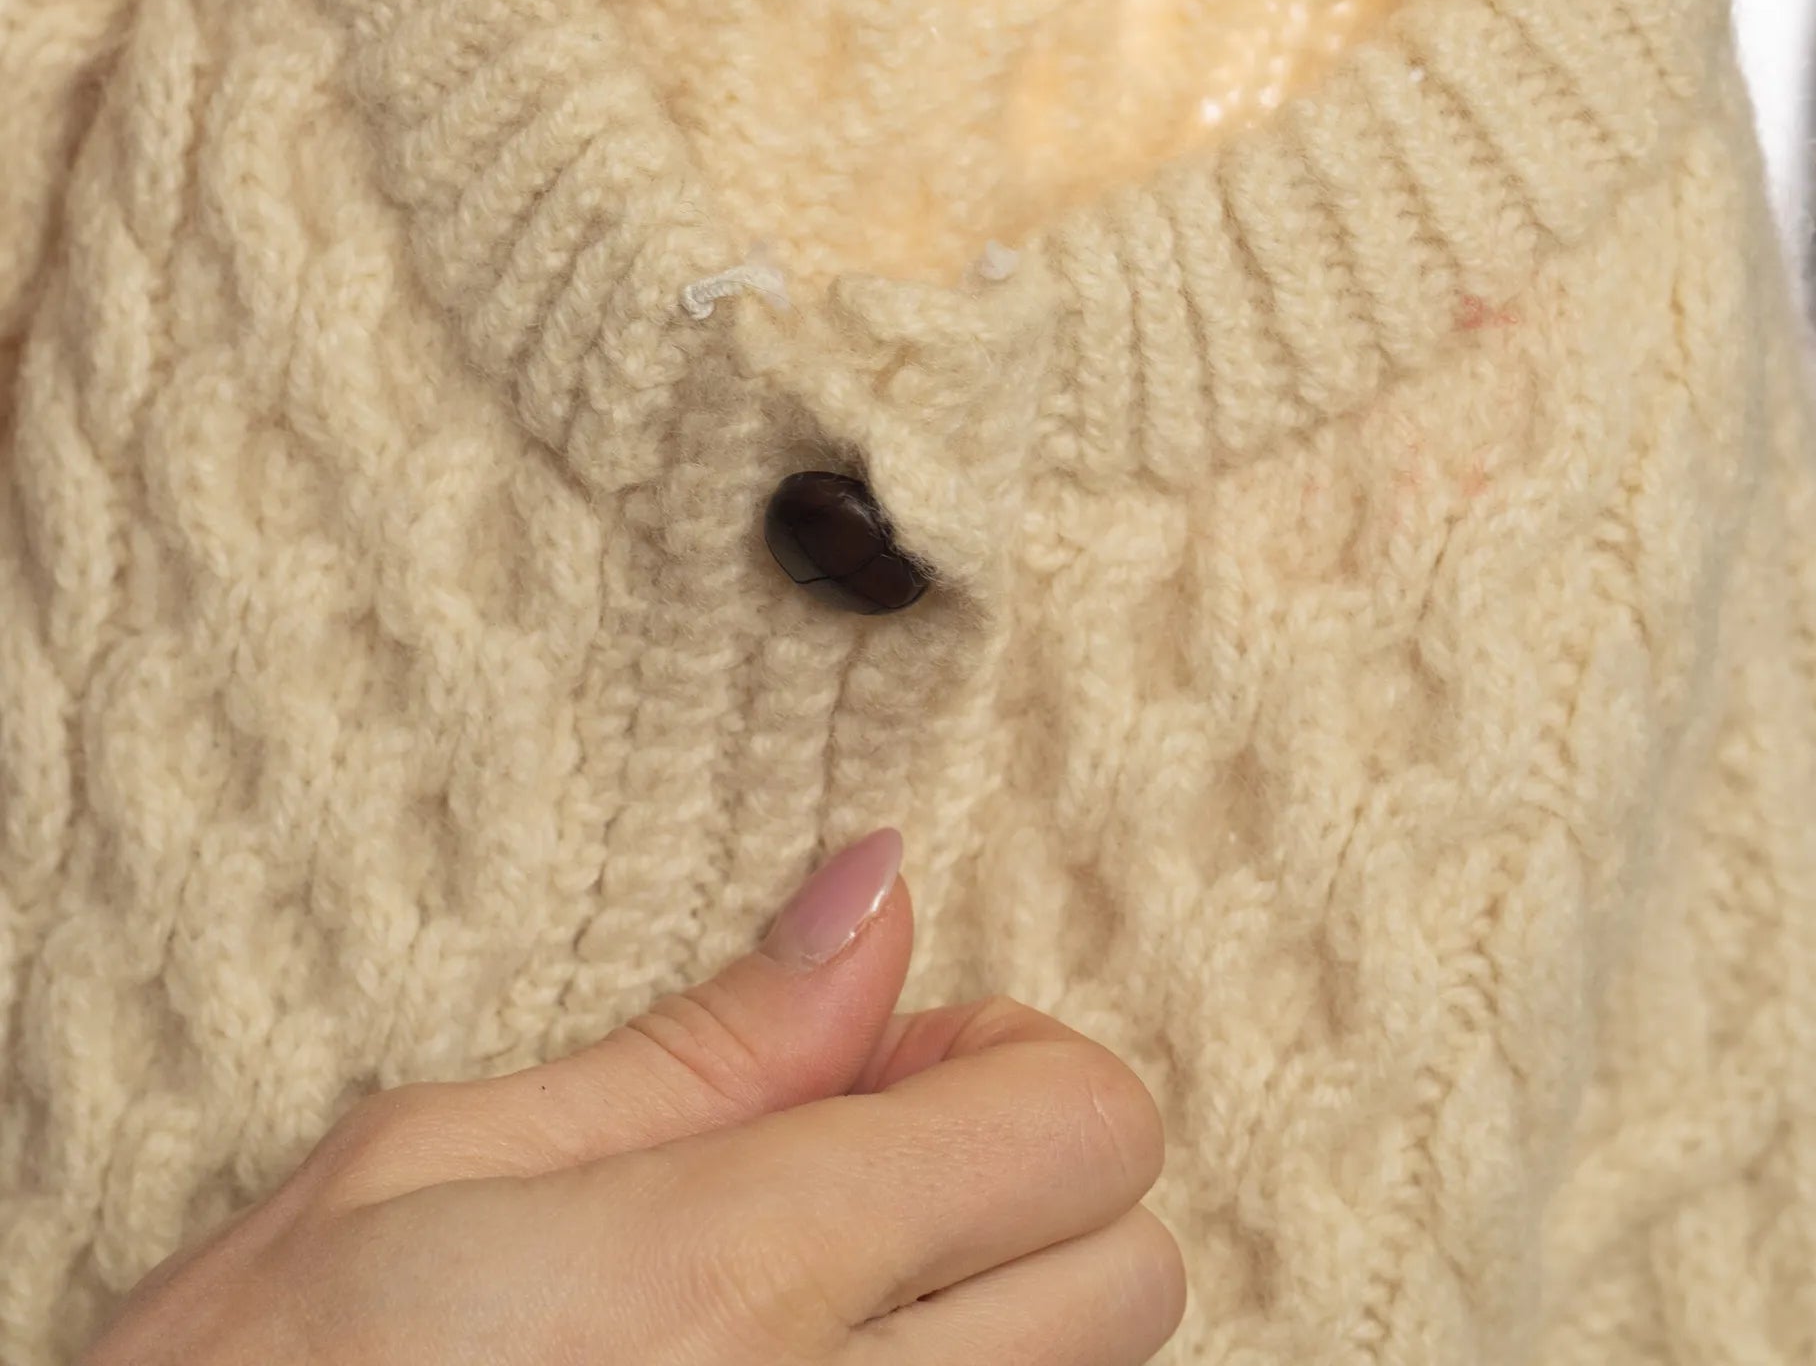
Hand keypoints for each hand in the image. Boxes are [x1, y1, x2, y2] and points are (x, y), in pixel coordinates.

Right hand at [82, 826, 1185, 1363]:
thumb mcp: (419, 1167)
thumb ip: (694, 1049)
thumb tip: (879, 896)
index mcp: (737, 1283)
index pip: (1081, 1124)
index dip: (999, 1062)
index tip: (879, 1068)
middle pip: (1136, 1277)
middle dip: (1023, 1196)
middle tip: (847, 1180)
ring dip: (987, 1331)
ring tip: (799, 1309)